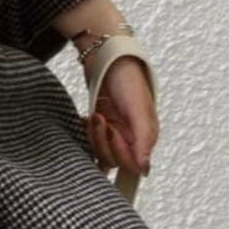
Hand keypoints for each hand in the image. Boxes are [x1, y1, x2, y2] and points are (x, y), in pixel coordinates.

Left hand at [85, 56, 158, 176]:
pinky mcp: (99, 126)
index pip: (131, 165)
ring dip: (92, 136)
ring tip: (93, 115)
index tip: (112, 130)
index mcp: (144, 137)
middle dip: (102, 142)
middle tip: (99, 119)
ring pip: (99, 153)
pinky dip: (84, 134)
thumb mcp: (139, 108)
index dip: (119, 152)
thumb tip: (145, 170)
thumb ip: (143, 139)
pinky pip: (89, 142)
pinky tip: (83, 120)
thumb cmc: (128, 80)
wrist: (108, 57)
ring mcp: (113, 132)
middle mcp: (129, 138)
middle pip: (113, 161)